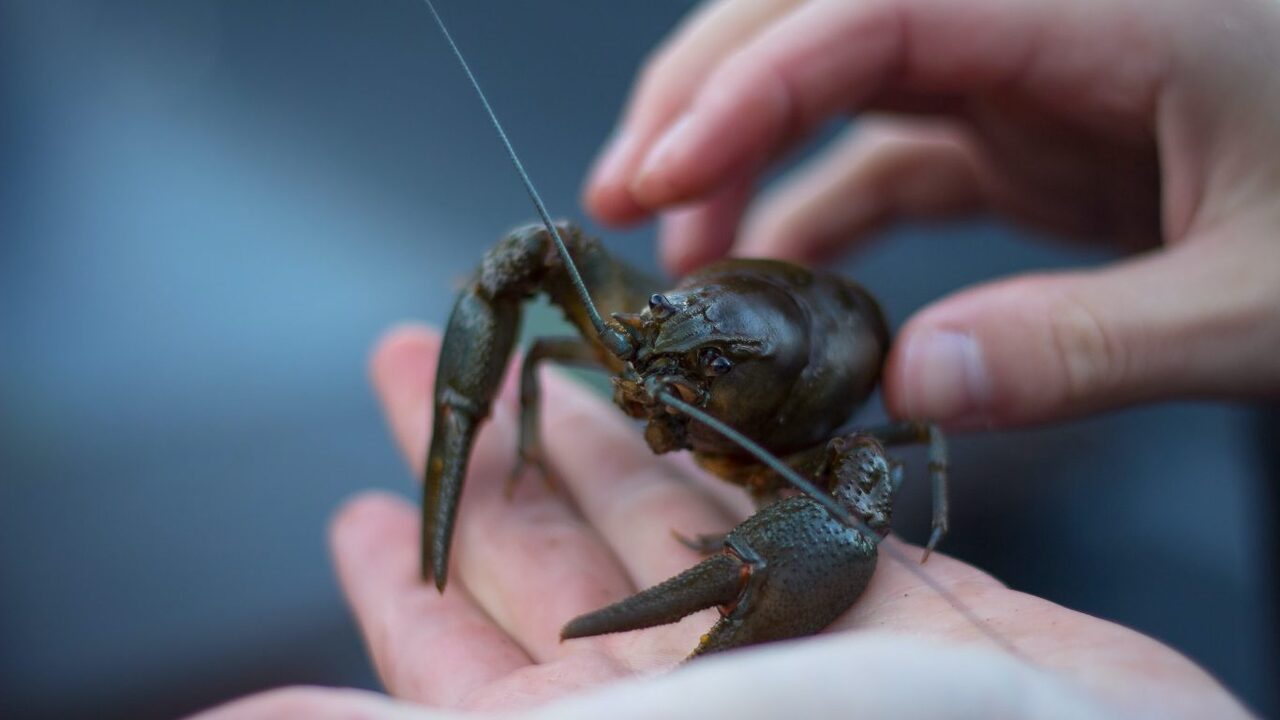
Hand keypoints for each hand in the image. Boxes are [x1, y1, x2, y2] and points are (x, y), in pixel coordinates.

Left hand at [192, 326, 1247, 718]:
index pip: (460, 662)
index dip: (403, 588)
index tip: (353, 510)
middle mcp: (682, 701)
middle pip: (551, 567)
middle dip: (487, 467)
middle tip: (422, 371)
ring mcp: (788, 651)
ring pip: (665, 525)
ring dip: (599, 441)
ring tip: (547, 367)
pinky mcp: (889, 602)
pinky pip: (785, 517)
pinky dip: (729, 464)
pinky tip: (689, 412)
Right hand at [583, 0, 1279, 428]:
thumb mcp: (1262, 295)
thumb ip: (1091, 341)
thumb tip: (913, 382)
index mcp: (1102, 0)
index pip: (871, 8)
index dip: (746, 86)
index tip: (655, 177)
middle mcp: (1035, 12)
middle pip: (819, 10)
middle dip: (704, 98)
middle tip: (620, 199)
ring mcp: (1018, 66)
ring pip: (832, 74)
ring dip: (742, 157)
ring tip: (679, 258)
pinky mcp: (1017, 125)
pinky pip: (885, 154)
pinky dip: (815, 213)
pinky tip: (776, 287)